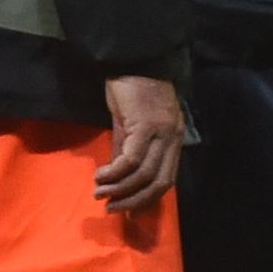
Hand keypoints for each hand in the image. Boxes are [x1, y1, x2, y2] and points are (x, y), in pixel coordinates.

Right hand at [96, 76, 181, 212]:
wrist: (132, 59)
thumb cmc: (131, 89)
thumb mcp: (130, 124)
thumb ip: (126, 150)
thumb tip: (117, 177)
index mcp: (173, 139)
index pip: (167, 179)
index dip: (148, 199)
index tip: (128, 212)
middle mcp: (172, 138)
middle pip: (160, 182)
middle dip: (135, 201)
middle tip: (111, 208)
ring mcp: (161, 132)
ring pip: (144, 174)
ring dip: (120, 189)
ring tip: (100, 193)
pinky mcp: (145, 125)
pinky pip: (131, 159)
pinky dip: (115, 173)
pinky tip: (100, 175)